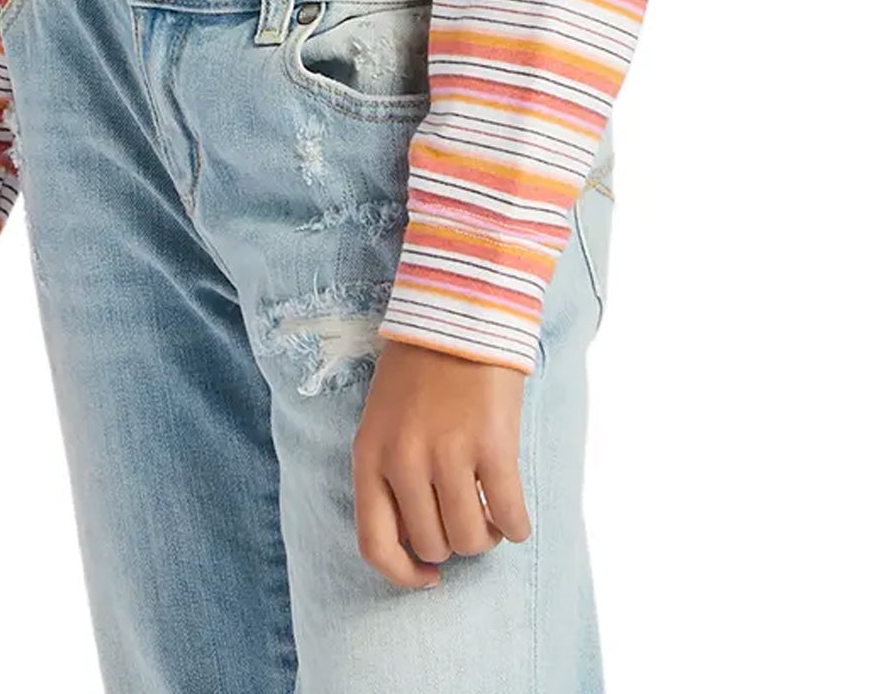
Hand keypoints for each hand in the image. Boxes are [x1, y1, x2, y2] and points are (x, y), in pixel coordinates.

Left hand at [352, 339, 529, 588]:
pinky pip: (509, 516)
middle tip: (466, 520)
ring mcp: (449, 455)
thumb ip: (390, 472)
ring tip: (489, 514)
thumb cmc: (419, 367)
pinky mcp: (493, 447)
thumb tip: (416, 536)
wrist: (460, 311)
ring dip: (485, 536)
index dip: (404, 574)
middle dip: (452, 542)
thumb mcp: (382, 420)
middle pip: (431, 544)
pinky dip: (516, 526)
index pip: (375, 544)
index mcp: (370, 456)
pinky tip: (514, 515)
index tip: (429, 576)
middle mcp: (404, 462)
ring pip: (469, 538)